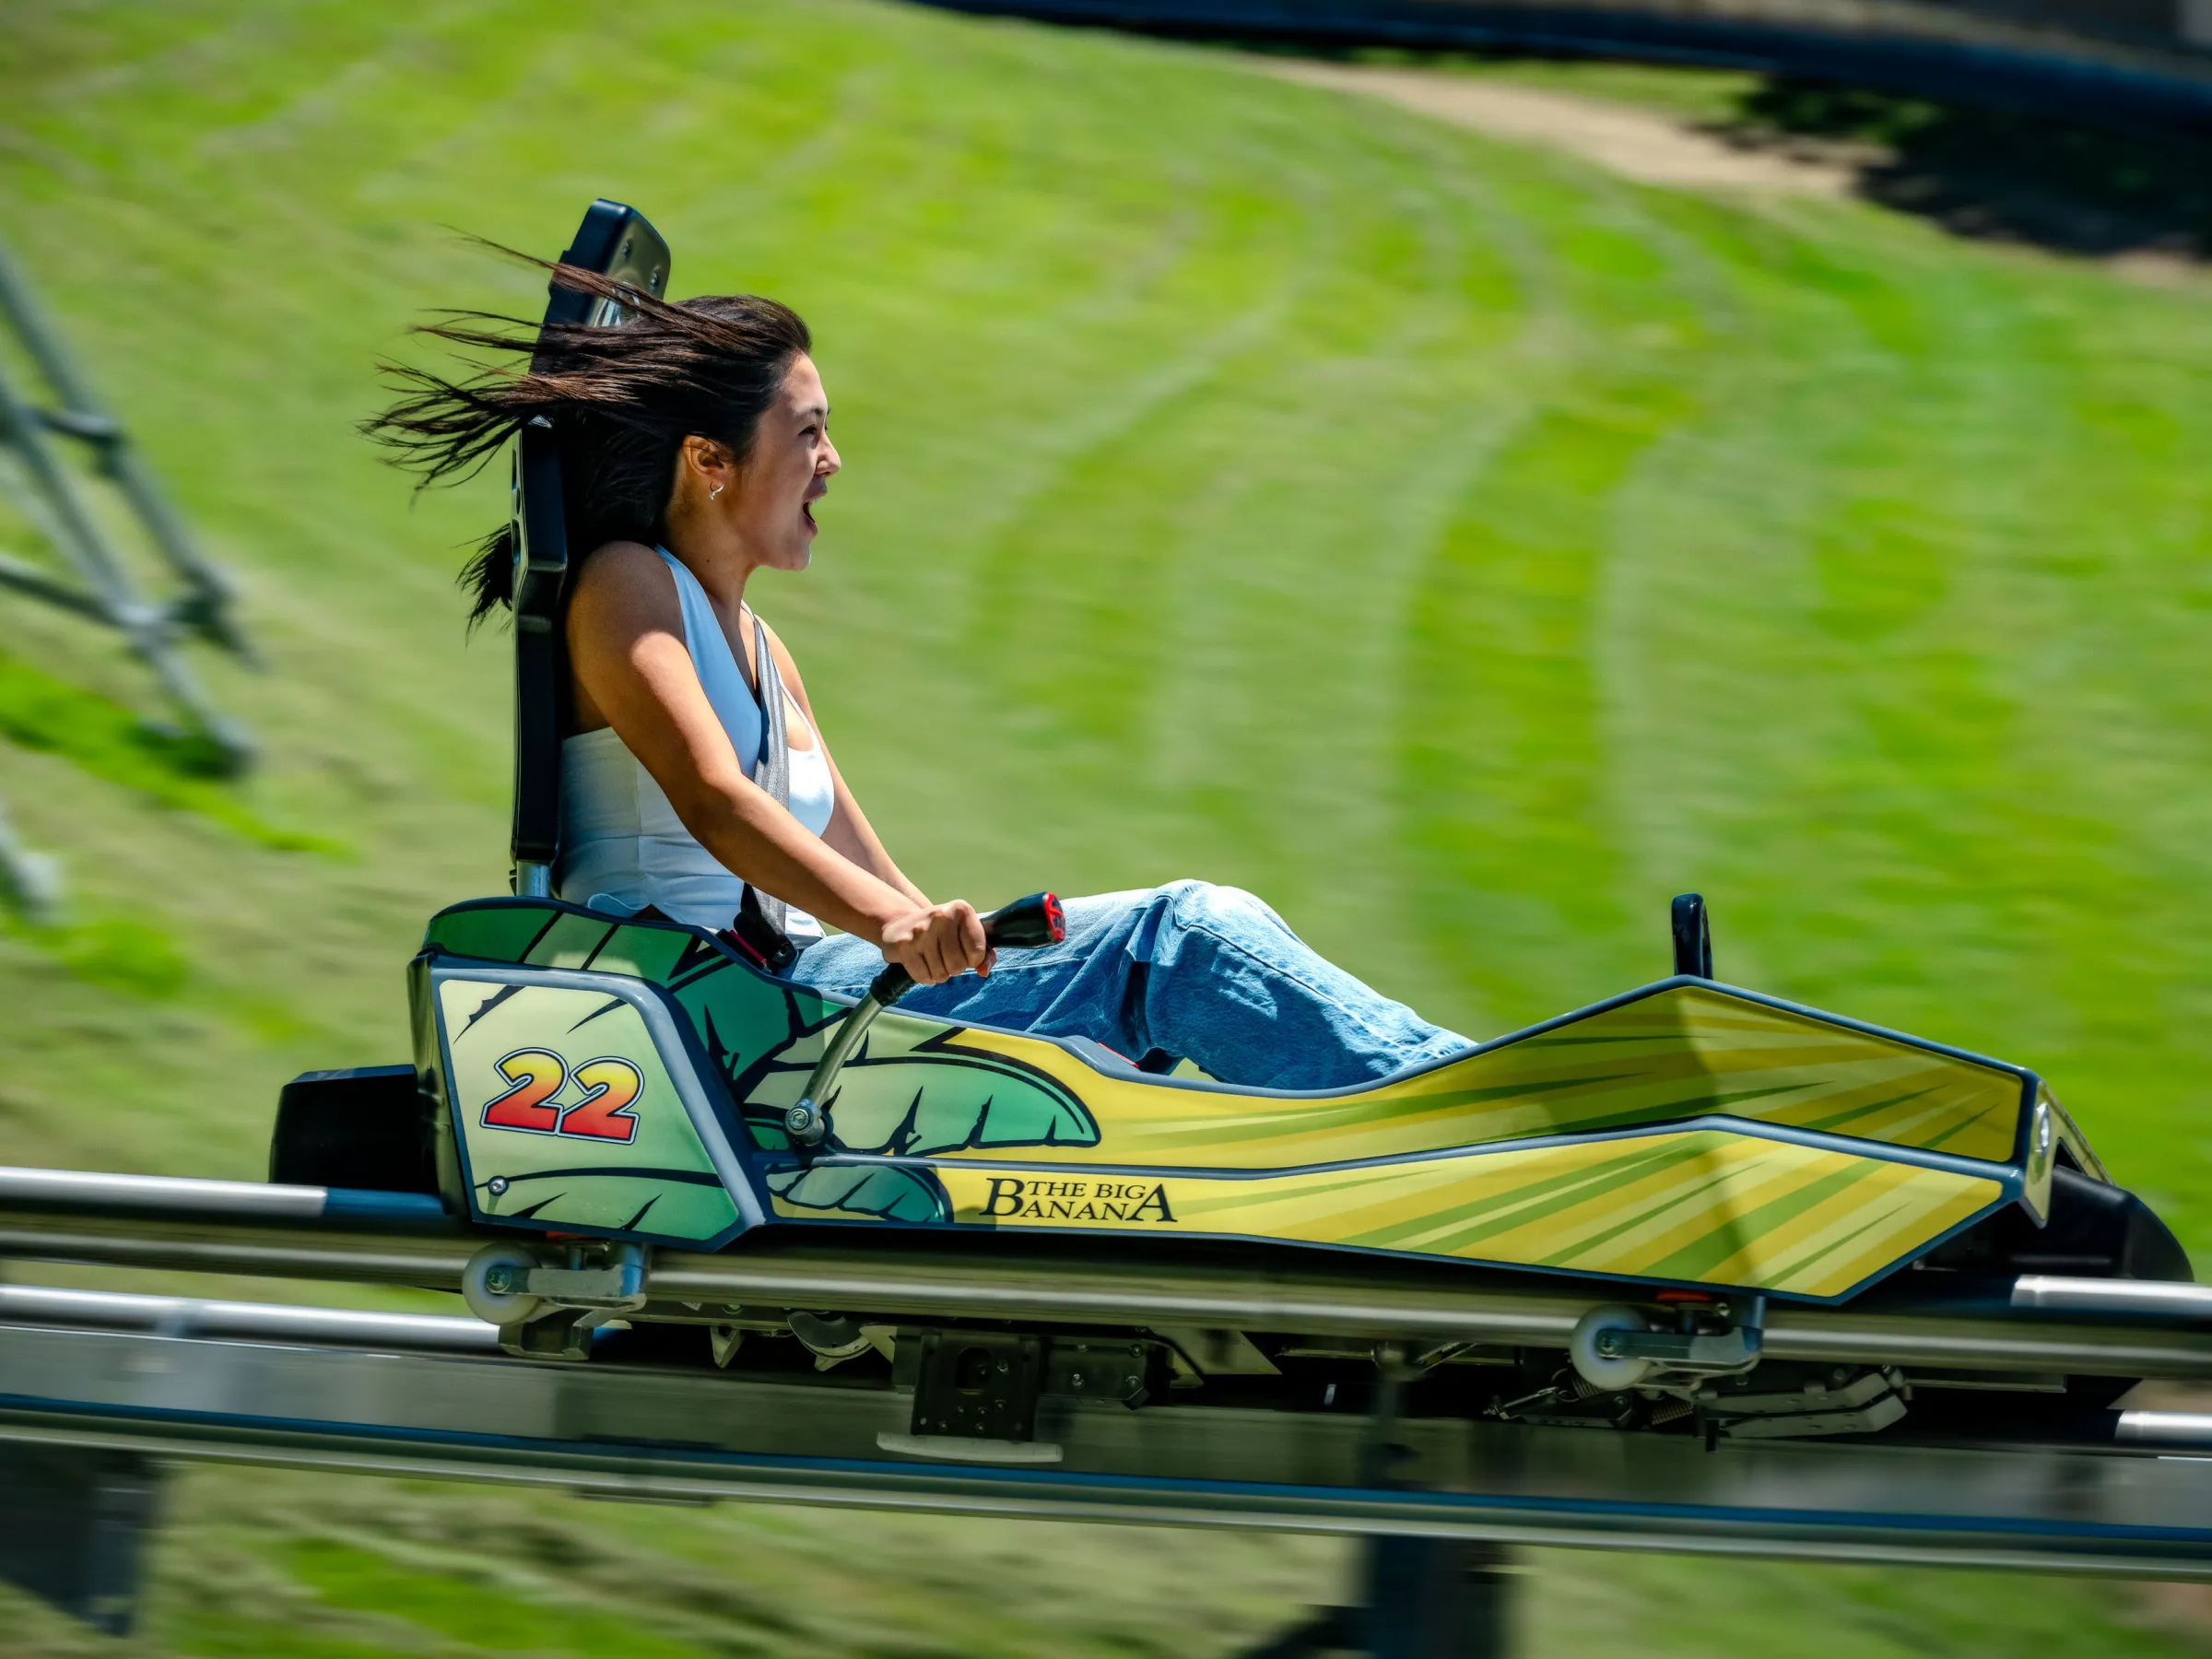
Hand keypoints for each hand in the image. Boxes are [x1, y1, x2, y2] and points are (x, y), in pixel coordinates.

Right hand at [877, 901, 994, 985]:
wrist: (900, 925)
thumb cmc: (940, 933)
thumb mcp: (964, 935)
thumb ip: (984, 954)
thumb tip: (984, 971)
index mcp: (961, 909)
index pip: (978, 950)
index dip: (973, 960)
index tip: (963, 953)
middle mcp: (941, 916)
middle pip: (958, 964)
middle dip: (954, 969)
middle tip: (945, 958)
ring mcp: (921, 929)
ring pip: (940, 973)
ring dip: (938, 974)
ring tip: (932, 960)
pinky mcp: (904, 944)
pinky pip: (923, 976)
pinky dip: (925, 978)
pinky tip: (922, 965)